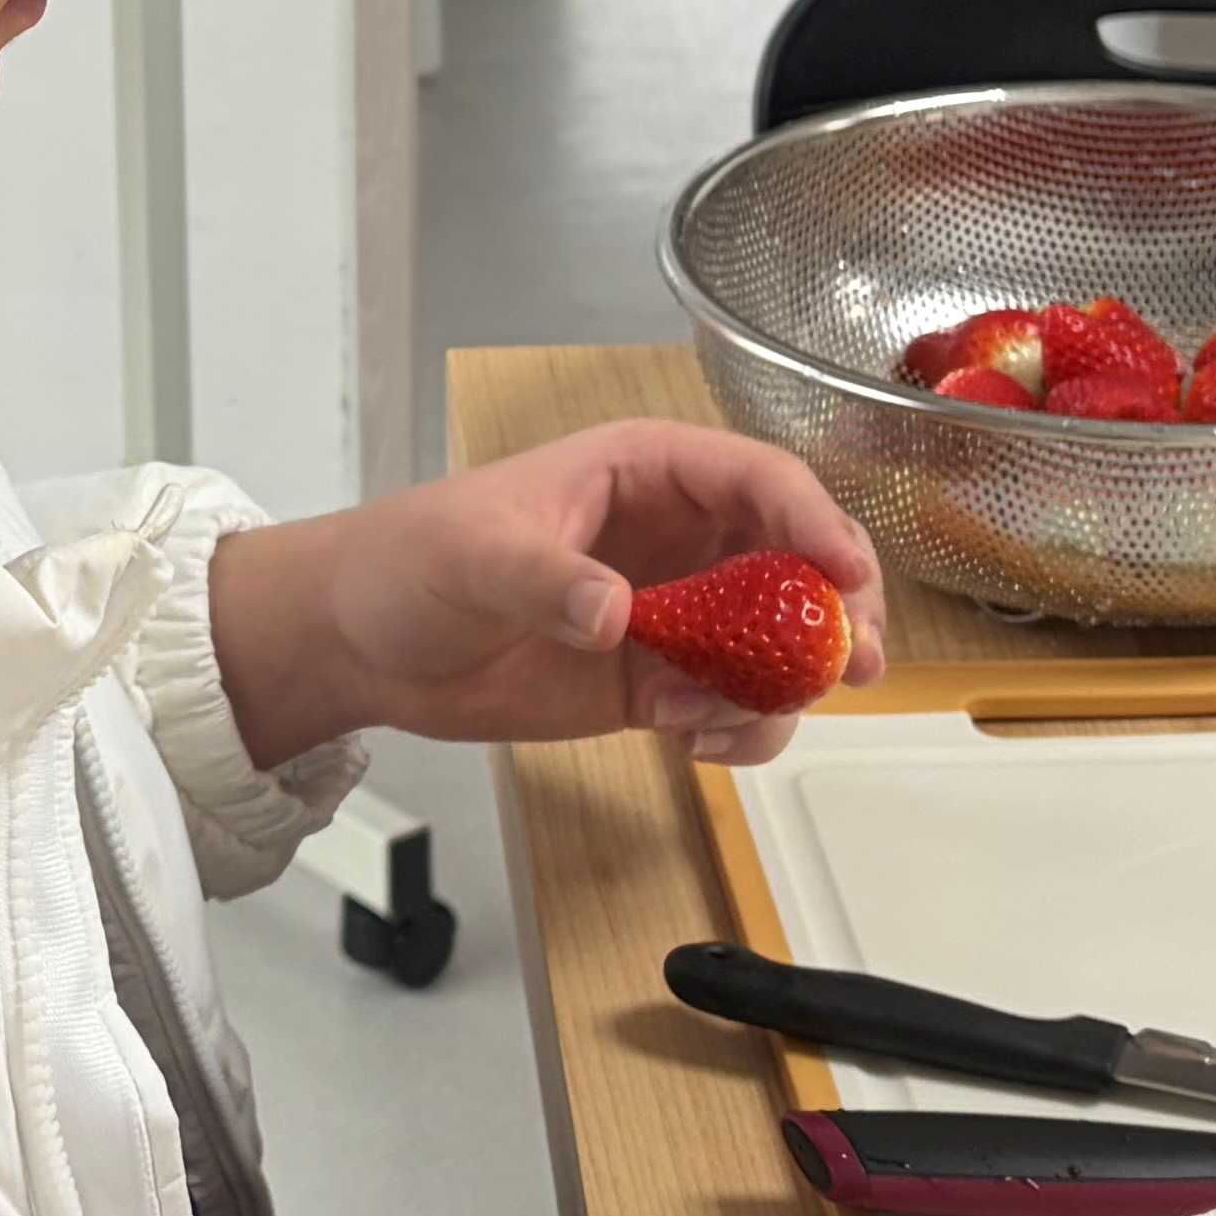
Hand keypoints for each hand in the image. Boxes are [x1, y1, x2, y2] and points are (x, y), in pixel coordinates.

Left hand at [203, 422, 886, 763]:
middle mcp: (681, 537)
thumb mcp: (473, 554)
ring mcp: (677, 611)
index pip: (760, 481)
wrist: (364, 640)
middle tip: (851, 664)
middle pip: (799, 561)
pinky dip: (738, 729)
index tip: (846, 576)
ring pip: (780, 641)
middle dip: (837, 610)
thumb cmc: (411, 559)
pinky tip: (691, 744)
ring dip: (787, 685)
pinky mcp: (658, 679)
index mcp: (648, 471)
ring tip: (726, 724)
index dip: (815, 523)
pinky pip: (735, 703)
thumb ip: (546, 580)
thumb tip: (616, 612)